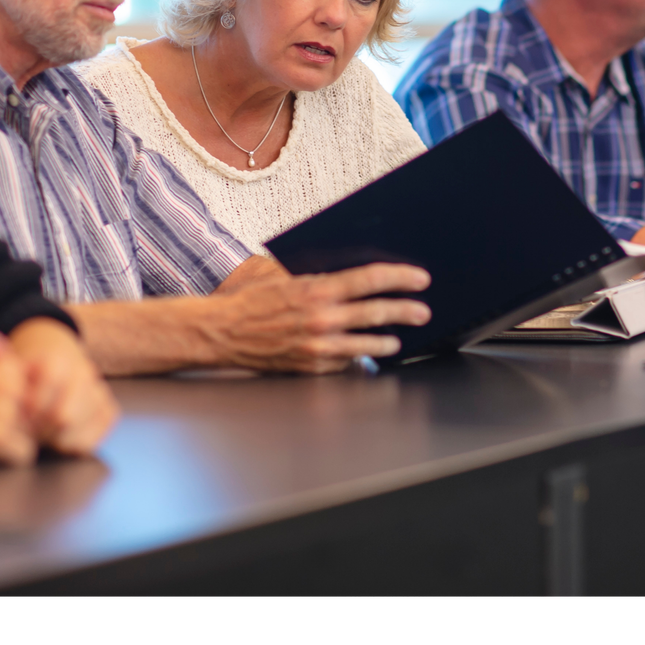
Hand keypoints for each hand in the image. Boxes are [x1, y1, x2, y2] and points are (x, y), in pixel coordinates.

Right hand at [0, 332, 36, 466]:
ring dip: (10, 443)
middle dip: (19, 429)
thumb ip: (8, 383)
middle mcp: (12, 384)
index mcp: (9, 366)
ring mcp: (5, 408)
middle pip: (39, 419)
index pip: (41, 396)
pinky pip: (23, 456)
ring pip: (32, 437)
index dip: (23, 412)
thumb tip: (45, 397)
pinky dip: (6, 459)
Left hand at [6, 318, 118, 455]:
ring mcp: (99, 392)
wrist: (57, 370)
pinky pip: (96, 436)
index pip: (48, 389)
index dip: (30, 407)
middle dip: (41, 429)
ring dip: (56, 439)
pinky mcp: (108, 411)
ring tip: (42, 435)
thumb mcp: (9, 363)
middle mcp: (84, 372)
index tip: (19, 414)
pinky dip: (75, 444)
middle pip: (64, 415)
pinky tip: (60, 440)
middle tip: (27, 432)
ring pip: (80, 428)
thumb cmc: (26, 375)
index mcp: (59, 359)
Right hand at [199, 262, 433, 372]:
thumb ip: (321, 283)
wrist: (221, 332)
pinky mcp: (311, 367)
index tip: (419, 279)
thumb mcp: (287, 280)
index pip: (370, 280)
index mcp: (316, 290)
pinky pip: (343, 363)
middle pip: (377, 312)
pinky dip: (355, 358)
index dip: (400, 277)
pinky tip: (361, 355)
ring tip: (397, 340)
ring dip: (386, 341)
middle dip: (406, 311)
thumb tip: (354, 281)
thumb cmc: (251, 303)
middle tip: (422, 311)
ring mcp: (318, 346)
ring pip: (366, 344)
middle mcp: (322, 319)